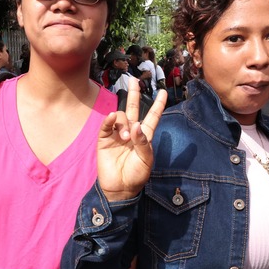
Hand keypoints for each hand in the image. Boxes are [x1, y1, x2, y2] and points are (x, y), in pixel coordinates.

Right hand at [98, 79, 166, 201]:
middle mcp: (131, 132)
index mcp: (144, 136)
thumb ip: (143, 141)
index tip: (163, 92)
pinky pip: (107, 125)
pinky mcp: (104, 140)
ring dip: (123, 123)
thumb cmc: (136, 175)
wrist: (120, 188)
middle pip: (133, 108)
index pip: (152, 116)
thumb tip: (136, 124)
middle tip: (133, 80)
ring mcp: (117, 135)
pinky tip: (112, 120)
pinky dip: (110, 120)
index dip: (158, 105)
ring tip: (125, 138)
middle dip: (134, 93)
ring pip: (120, 116)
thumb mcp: (146, 159)